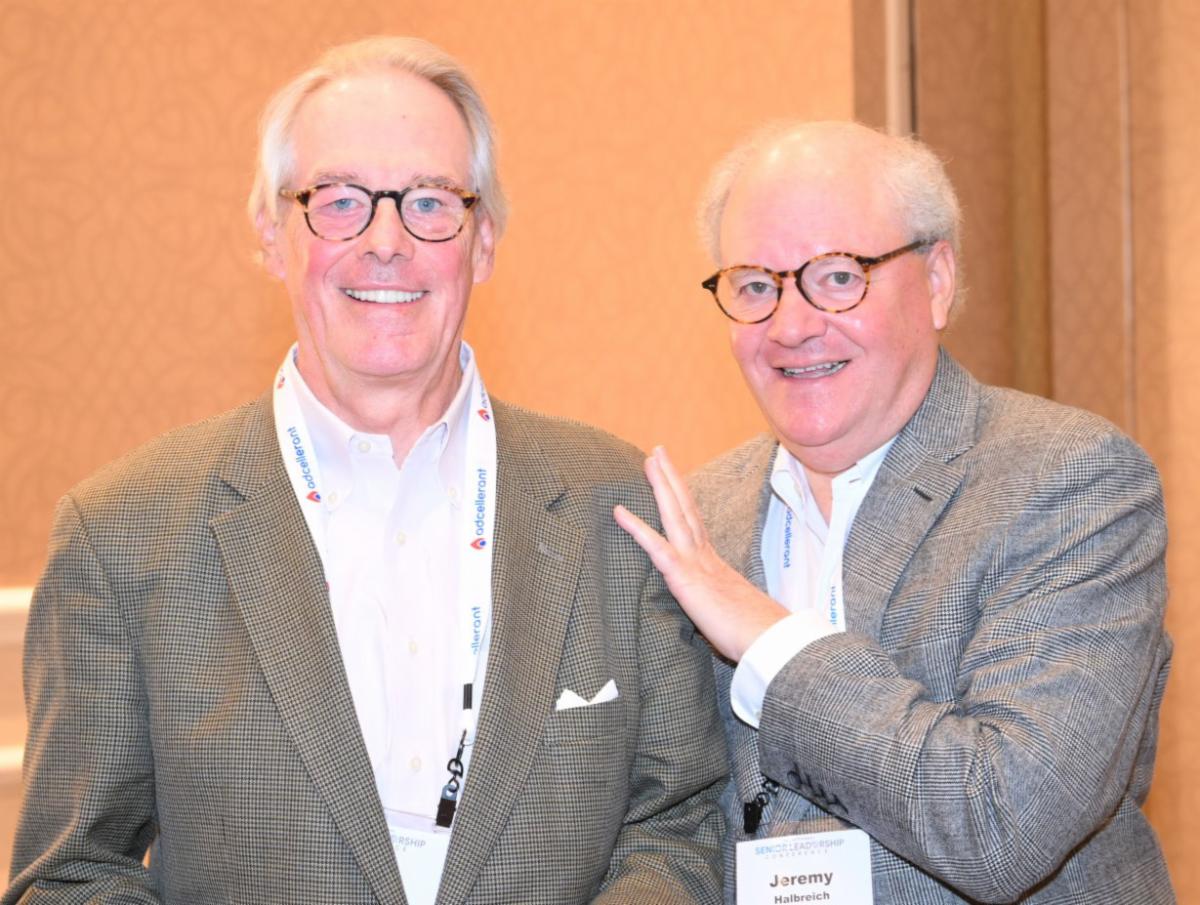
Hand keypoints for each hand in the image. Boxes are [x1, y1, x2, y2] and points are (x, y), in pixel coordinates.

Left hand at [614, 446, 788, 661]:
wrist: (769, 639)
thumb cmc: (754, 632)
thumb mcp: (731, 613)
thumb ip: (719, 605)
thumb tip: (719, 612)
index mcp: (714, 563)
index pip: (695, 523)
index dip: (683, 499)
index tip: (674, 478)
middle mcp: (705, 555)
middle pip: (686, 507)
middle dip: (671, 478)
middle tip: (658, 452)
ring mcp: (695, 563)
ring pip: (675, 514)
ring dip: (660, 485)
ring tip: (649, 460)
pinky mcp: (685, 577)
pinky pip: (656, 547)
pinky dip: (636, 527)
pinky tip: (618, 511)